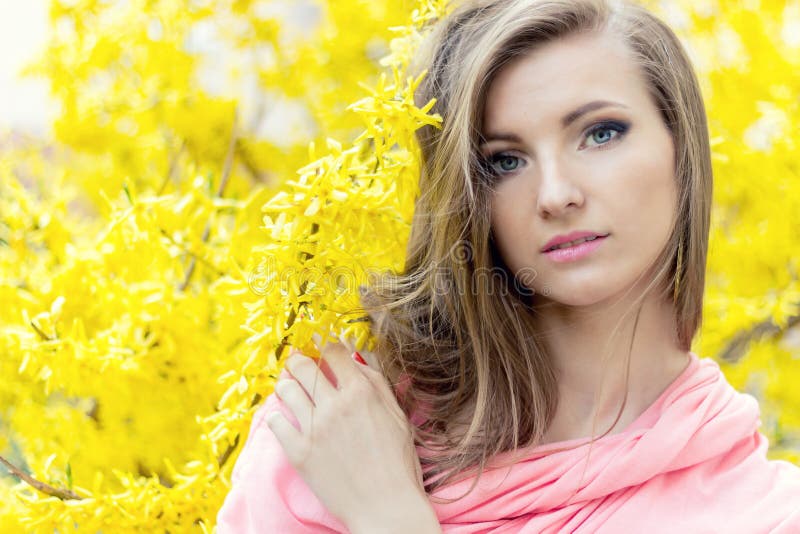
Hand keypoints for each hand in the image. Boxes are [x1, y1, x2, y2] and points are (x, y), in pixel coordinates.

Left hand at [264, 332, 435, 530]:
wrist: (385, 507)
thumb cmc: (397, 462)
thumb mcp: (396, 415)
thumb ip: (376, 382)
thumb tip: (356, 355)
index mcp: (360, 393)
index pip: (333, 352)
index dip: (324, 344)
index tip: (319, 343)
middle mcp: (334, 405)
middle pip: (303, 366)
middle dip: (298, 360)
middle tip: (298, 362)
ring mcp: (314, 429)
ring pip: (286, 389)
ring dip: (287, 384)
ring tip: (290, 387)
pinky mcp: (298, 452)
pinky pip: (275, 422)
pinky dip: (278, 416)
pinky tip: (286, 419)